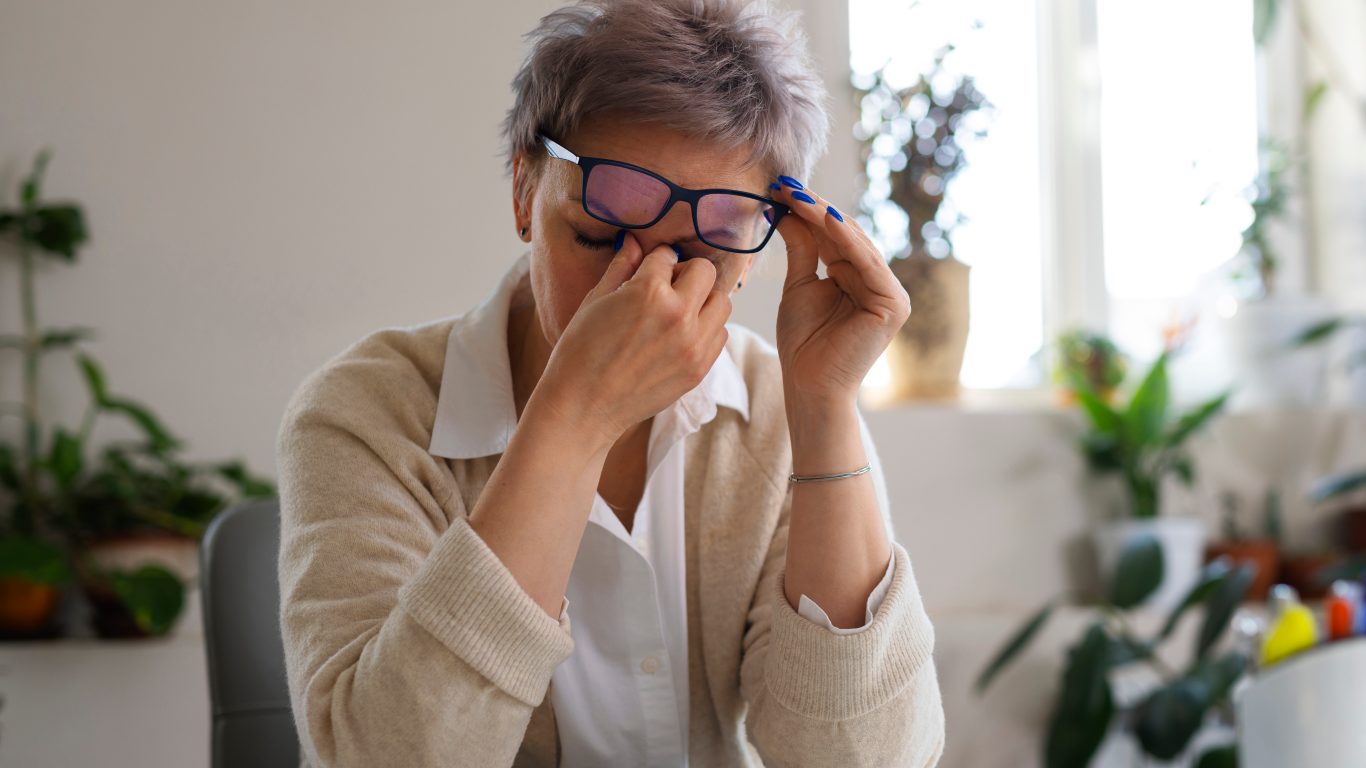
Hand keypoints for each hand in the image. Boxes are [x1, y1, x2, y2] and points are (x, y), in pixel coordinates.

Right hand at [533, 234, 731, 445]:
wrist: (583, 405)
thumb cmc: (580, 352)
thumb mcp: (595, 300)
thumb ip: (621, 268)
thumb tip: (634, 243)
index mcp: (649, 291)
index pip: (667, 255)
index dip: (654, 261)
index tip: (647, 270)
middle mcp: (678, 315)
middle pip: (705, 271)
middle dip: (686, 273)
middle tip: (667, 288)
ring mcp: (693, 344)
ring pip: (721, 302)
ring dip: (703, 300)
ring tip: (678, 313)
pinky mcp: (699, 369)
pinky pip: (720, 334)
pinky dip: (706, 329)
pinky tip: (681, 336)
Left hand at [771, 181, 909, 407]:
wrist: (809, 385)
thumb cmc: (803, 343)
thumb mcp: (800, 285)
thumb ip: (802, 249)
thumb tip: (788, 210)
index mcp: (859, 277)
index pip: (833, 236)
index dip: (808, 212)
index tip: (780, 188)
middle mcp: (879, 282)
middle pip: (846, 236)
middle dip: (815, 209)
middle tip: (786, 185)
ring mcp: (891, 293)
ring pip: (856, 244)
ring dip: (826, 217)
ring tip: (799, 196)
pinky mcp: (894, 305)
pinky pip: (867, 264)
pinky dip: (846, 240)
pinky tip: (824, 218)